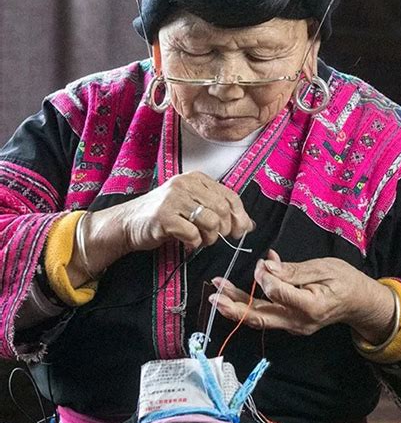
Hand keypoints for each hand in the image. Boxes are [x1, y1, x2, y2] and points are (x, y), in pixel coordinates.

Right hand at [69, 172, 253, 284]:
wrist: (128, 223)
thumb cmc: (164, 216)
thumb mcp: (192, 207)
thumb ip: (218, 211)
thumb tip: (249, 224)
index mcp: (196, 179)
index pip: (230, 195)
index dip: (240, 215)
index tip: (240, 231)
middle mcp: (185, 184)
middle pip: (222, 209)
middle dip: (224, 229)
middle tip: (215, 238)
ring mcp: (173, 198)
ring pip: (210, 221)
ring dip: (210, 237)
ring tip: (201, 240)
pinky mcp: (164, 216)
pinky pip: (192, 234)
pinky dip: (194, 243)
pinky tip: (188, 243)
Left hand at [210, 250, 395, 343]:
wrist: (359, 303)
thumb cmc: (345, 281)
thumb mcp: (324, 268)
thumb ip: (294, 270)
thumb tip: (267, 267)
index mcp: (312, 306)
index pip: (279, 294)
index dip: (267, 278)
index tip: (265, 264)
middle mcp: (299, 321)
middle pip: (261, 317)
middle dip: (235, 306)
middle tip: (214, 295)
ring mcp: (293, 325)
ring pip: (259, 318)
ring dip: (235, 306)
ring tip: (216, 293)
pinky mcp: (289, 323)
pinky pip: (265, 315)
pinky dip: (247, 305)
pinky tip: (232, 292)